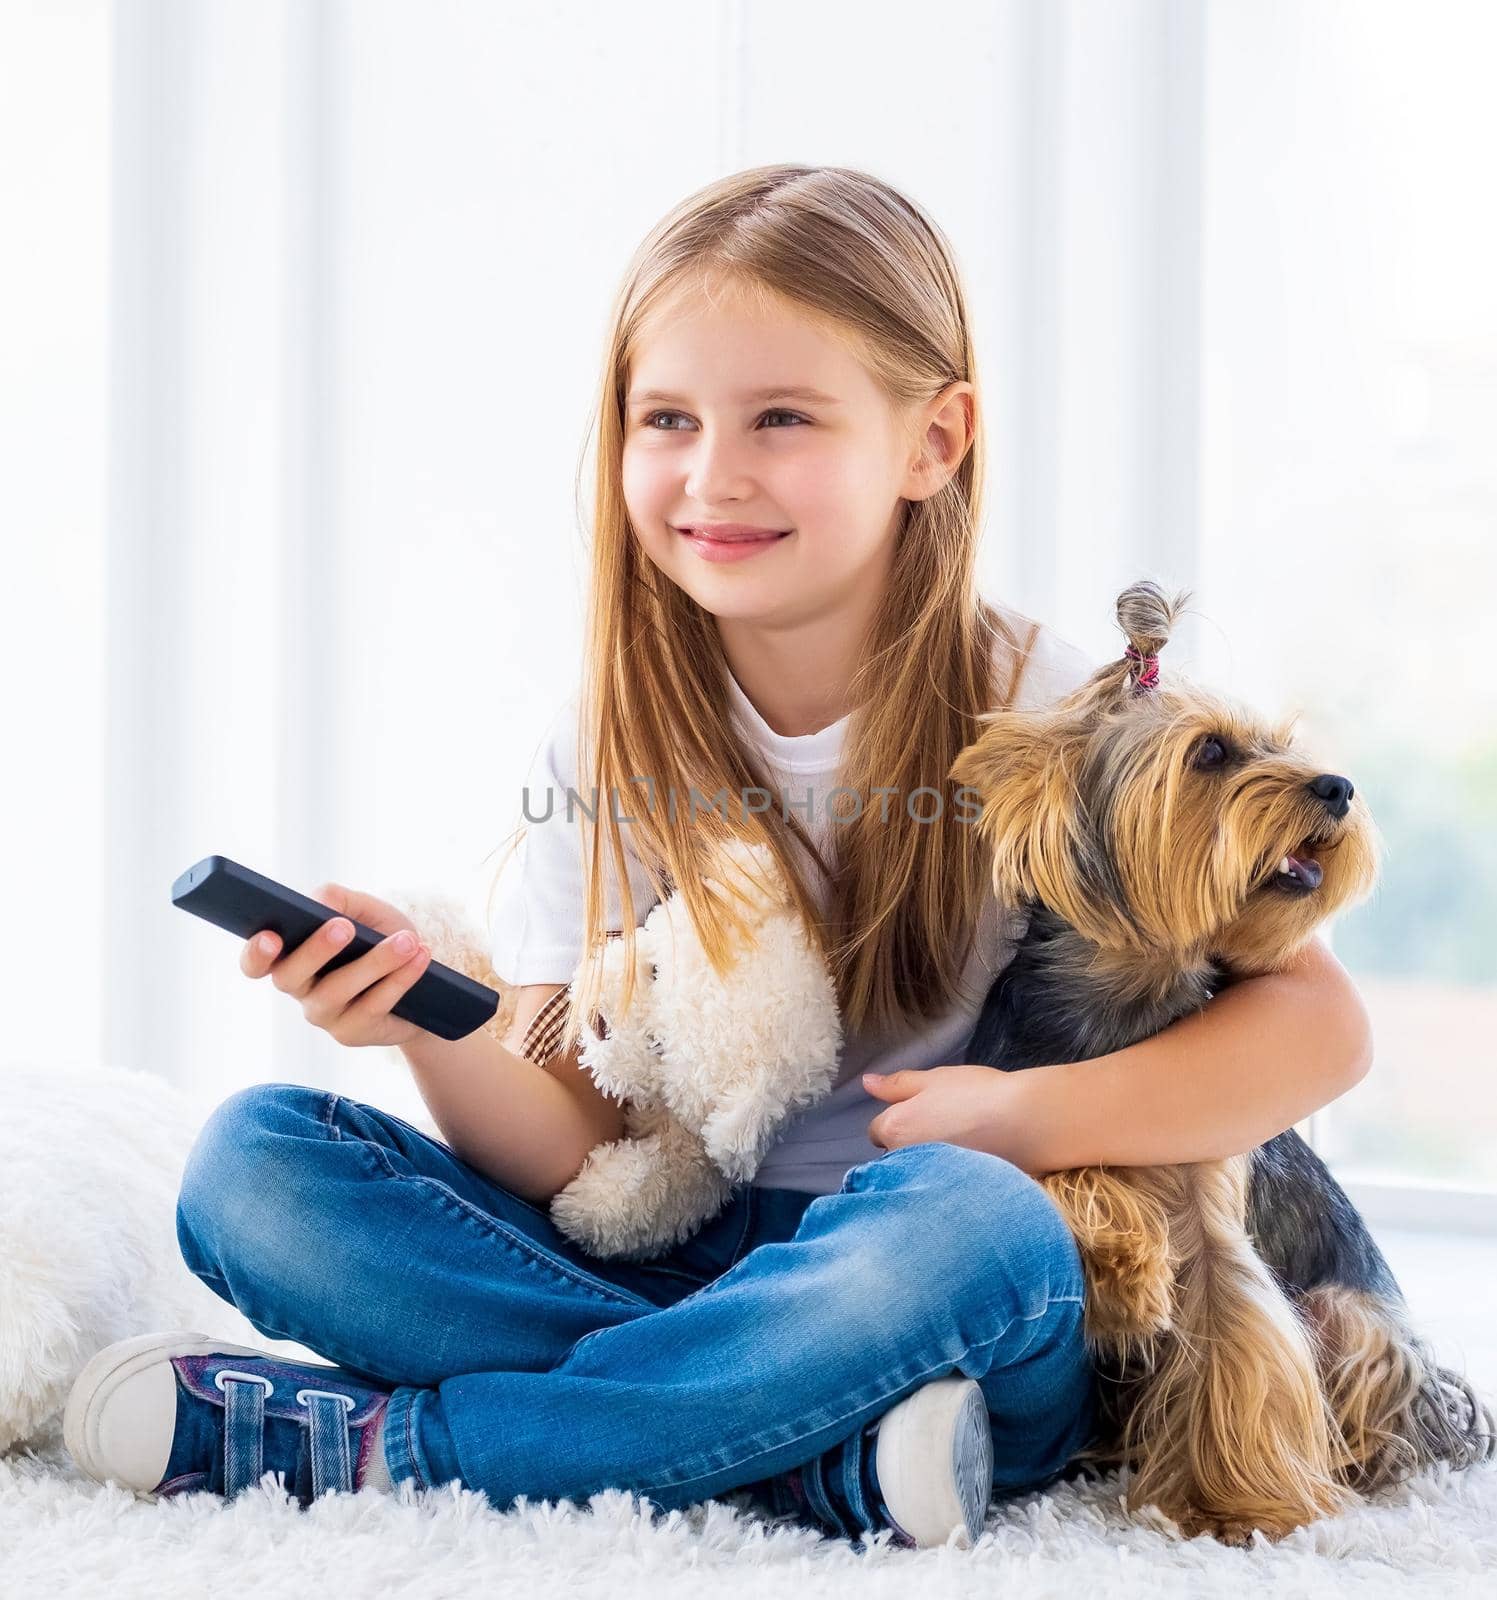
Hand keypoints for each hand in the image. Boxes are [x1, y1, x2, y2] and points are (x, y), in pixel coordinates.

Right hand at [239, 882, 430, 1048]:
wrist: (421, 981)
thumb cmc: (380, 938)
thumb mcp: (365, 912)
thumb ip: (340, 900)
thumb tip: (320, 900)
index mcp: (290, 956)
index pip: (256, 963)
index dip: (256, 953)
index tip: (269, 936)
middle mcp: (300, 988)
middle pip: (291, 976)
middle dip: (316, 950)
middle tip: (343, 927)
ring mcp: (324, 1015)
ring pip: (338, 991)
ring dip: (375, 962)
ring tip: (408, 941)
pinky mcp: (353, 1032)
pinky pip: (373, 1005)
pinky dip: (399, 979)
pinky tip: (420, 957)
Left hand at [863, 1063, 1052, 1175]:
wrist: (1024, 1122)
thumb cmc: (976, 1094)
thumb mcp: (933, 1079)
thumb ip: (897, 1084)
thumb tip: (866, 1083)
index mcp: (895, 1130)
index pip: (877, 1131)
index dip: (897, 1118)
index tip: (921, 1112)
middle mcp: (906, 1160)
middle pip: (895, 1154)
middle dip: (909, 1143)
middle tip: (942, 1126)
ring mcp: (929, 1180)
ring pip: (916, 1171)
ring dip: (927, 1162)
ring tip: (959, 1144)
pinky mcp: (952, 1194)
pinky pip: (939, 1186)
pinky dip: (948, 1177)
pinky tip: (969, 1164)